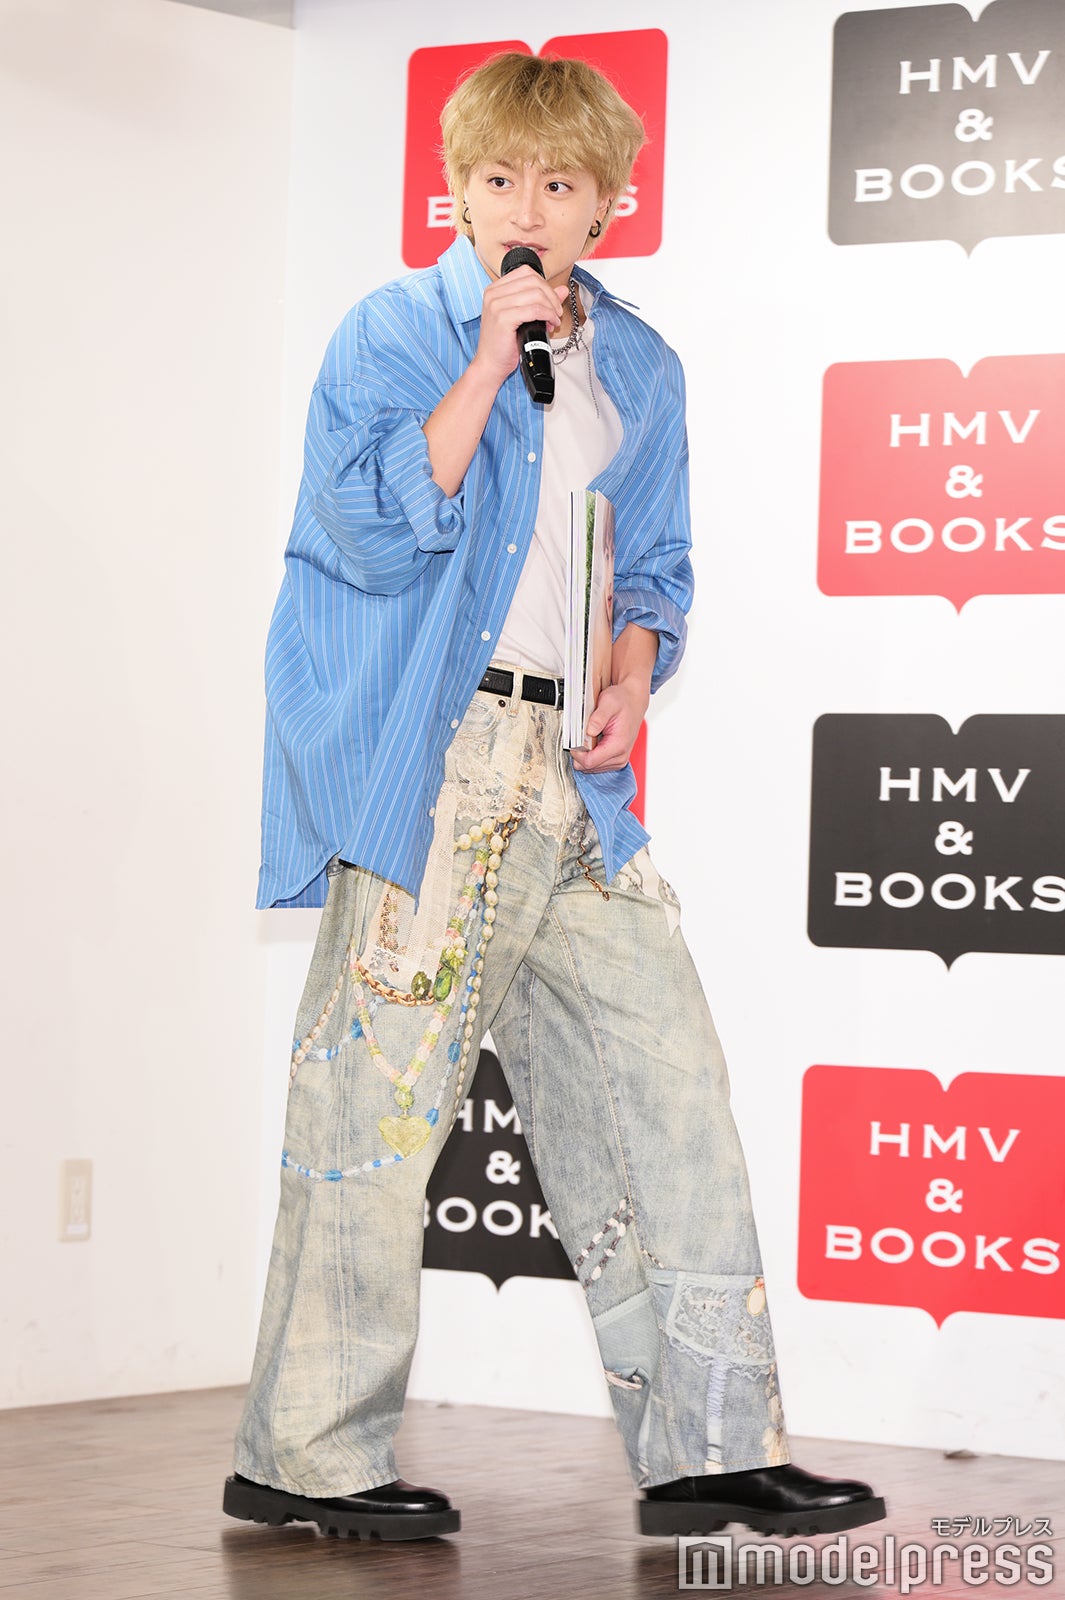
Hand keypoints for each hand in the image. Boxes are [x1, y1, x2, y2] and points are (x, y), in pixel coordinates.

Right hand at [471, 268, 568, 388]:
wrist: (490, 364)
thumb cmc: (503, 343)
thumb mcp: (523, 317)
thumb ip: (541, 301)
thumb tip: (562, 290)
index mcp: (495, 289)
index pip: (527, 273)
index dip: (545, 284)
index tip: (551, 301)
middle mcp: (493, 293)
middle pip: (533, 281)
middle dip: (551, 296)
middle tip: (556, 311)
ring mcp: (497, 305)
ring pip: (536, 294)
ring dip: (551, 307)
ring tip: (553, 320)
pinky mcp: (503, 318)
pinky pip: (534, 309)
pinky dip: (548, 315)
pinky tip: (550, 323)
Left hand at [570, 678, 648, 773]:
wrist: (633, 701)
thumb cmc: (622, 701)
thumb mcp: (608, 702)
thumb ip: (598, 717)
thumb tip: (589, 731)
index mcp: (618, 745)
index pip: (590, 762)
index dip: (576, 754)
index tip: (573, 742)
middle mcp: (620, 756)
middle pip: (589, 767)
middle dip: (580, 754)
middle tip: (580, 737)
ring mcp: (619, 760)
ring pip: (591, 768)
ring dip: (585, 755)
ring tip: (589, 738)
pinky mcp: (616, 760)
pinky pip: (596, 765)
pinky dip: (591, 755)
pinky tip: (593, 742)